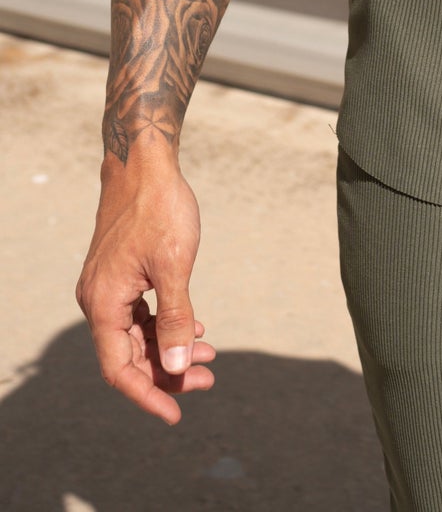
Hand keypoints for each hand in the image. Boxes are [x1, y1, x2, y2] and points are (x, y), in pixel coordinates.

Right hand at [75, 160, 216, 424]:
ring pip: (136, 335)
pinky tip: (196, 325)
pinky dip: (165, 324)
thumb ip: (176, 317)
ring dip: (170, 348)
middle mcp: (98, 300)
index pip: (120, 369)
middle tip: (208, 379)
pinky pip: (139, 314)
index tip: (176, 413)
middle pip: (130, 356)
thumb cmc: (160, 208)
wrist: (144, 162)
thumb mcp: (174, 265)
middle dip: (167, 371)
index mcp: (103, 303)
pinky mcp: (120, 274)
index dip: (148, 394)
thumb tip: (176, 364)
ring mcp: (108, 287)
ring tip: (209, 357)